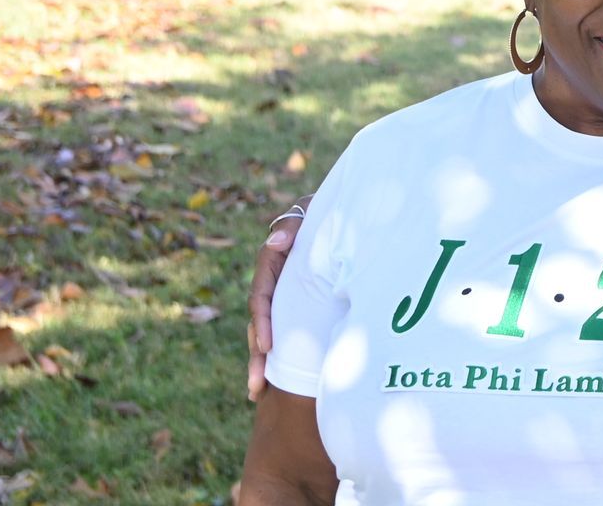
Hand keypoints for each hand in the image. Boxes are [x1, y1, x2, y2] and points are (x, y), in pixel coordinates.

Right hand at [247, 196, 311, 402]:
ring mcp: (285, 293)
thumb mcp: (311, 211)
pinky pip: (285, 329)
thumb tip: (275, 243)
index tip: (267, 346)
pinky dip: (279, 353)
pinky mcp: (297, 303)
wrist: (346, 210)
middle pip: (260, 320)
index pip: (262, 294)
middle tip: (257, 387)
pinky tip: (277, 380)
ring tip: (258, 392)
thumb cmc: (330, 210)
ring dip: (261, 361)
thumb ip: (294, 225)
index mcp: (274, 259)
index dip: (263, 320)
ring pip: (268, 329)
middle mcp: (275, 280)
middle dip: (257, 354)